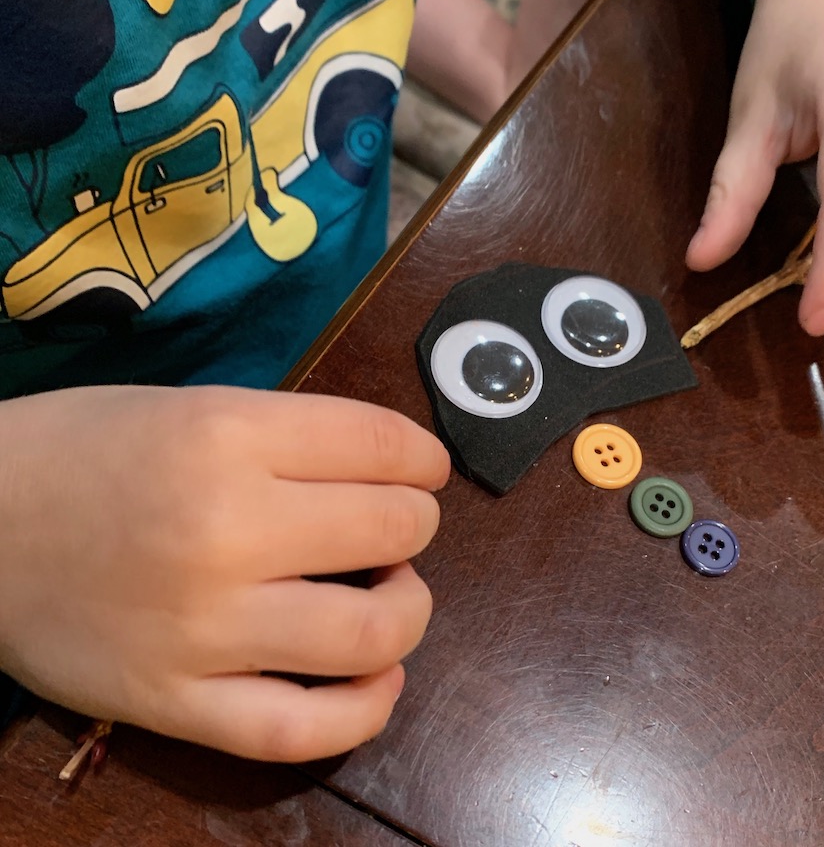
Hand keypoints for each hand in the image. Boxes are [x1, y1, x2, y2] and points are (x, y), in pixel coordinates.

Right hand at [0, 385, 449, 760]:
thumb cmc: (87, 449)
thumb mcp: (195, 407)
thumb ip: (293, 436)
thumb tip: (394, 469)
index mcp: (227, 436)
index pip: (382, 444)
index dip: (423, 456)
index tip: (422, 467)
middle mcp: (223, 529)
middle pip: (393, 528)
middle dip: (417, 521)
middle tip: (397, 524)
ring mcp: (200, 628)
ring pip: (369, 633)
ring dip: (409, 609)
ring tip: (391, 592)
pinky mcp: (171, 703)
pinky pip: (298, 730)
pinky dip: (364, 709)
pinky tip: (377, 678)